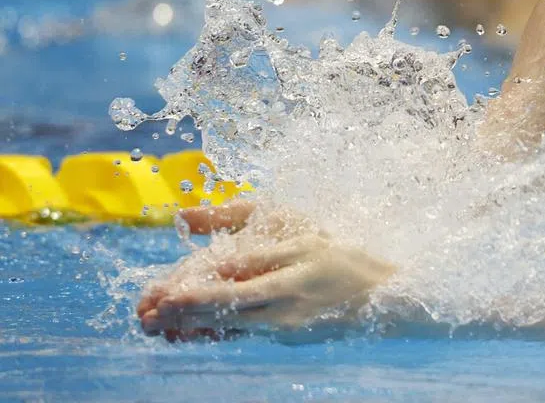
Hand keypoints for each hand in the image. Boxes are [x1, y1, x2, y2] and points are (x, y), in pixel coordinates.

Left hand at [137, 201, 393, 341]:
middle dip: (186, 314)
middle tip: (149, 317)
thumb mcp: (295, 228)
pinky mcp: (285, 335)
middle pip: (229, 309)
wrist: (380, 296)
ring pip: (231, 326)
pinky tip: (189, 333)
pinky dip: (214, 333)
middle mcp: (288, 299)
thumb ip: (243, 224)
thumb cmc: (335, 253)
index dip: (200, 291)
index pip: (237, 279)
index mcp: (293, 264)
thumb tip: (191, 226)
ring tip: (159, 328)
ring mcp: (286, 323)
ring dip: (193, 328)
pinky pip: (243, 333)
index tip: (167, 296)